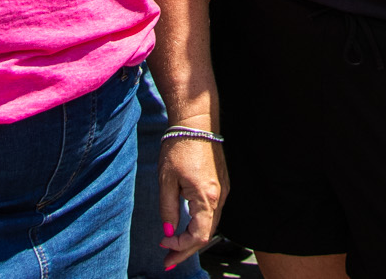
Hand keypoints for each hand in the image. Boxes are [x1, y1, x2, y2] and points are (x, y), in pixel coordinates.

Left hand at [157, 136, 227, 269]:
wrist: (196, 122)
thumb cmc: (179, 147)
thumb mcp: (166, 180)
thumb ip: (168, 210)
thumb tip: (169, 232)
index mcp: (206, 197)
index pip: (198, 236)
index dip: (180, 246)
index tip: (162, 244)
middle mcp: (220, 196)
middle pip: (206, 234)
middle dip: (186, 249)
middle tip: (168, 261)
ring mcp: (223, 190)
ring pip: (211, 225)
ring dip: (193, 239)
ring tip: (174, 249)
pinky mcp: (221, 184)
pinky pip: (213, 213)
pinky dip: (200, 225)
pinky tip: (186, 228)